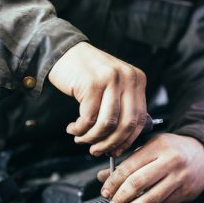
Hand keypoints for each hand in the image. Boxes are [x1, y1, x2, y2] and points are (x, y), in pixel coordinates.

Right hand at [48, 42, 147, 156]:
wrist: (63, 51)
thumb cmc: (86, 75)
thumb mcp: (112, 87)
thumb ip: (121, 108)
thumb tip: (121, 143)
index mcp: (137, 80)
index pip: (140, 119)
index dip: (127, 140)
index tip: (115, 151)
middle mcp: (128, 78)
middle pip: (126, 124)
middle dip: (110, 143)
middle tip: (96, 151)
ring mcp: (111, 79)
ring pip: (107, 124)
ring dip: (92, 137)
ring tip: (81, 139)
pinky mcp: (92, 84)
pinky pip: (88, 118)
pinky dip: (79, 129)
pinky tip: (73, 128)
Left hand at [97, 133, 203, 202]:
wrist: (203, 153)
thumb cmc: (174, 149)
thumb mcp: (151, 147)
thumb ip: (128, 161)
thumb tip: (105, 176)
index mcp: (158, 146)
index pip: (130, 167)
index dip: (114, 182)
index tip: (105, 190)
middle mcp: (170, 161)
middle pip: (138, 183)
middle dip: (121, 196)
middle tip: (113, 202)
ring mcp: (179, 178)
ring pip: (151, 198)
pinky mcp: (185, 192)